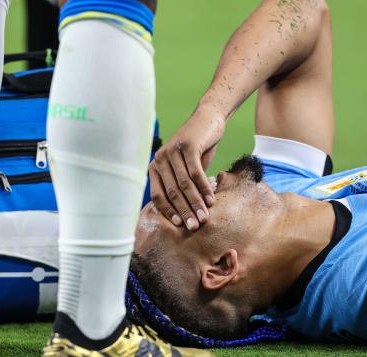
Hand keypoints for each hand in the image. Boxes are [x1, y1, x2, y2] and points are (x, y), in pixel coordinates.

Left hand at [149, 108, 225, 230]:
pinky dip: (204, 189)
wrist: (208, 120)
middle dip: (184, 212)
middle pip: (172, 192)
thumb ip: (180, 186)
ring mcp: (172, 151)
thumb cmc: (197, 148)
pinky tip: (211, 200)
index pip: (158, 196)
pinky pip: (196, 173)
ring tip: (205, 217)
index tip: (180, 225)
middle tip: (195, 226)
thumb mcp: (184, 168)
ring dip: (196, 203)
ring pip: (184, 185)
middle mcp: (160, 159)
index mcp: (155, 167)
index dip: (169, 212)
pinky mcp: (187, 146)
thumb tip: (183, 213)